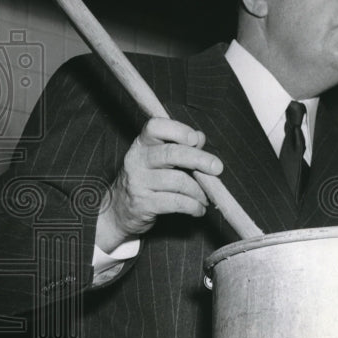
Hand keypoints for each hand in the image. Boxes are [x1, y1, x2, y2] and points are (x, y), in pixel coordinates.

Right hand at [95, 117, 223, 252]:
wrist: (120, 211)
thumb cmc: (147, 180)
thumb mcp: (159, 160)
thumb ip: (180, 146)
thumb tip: (200, 137)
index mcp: (142, 144)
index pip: (156, 126)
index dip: (178, 130)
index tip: (195, 140)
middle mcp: (137, 160)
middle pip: (171, 153)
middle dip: (199, 159)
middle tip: (217, 168)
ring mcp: (138, 182)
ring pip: (178, 181)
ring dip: (199, 190)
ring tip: (206, 197)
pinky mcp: (143, 204)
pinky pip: (176, 203)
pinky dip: (193, 206)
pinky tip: (198, 209)